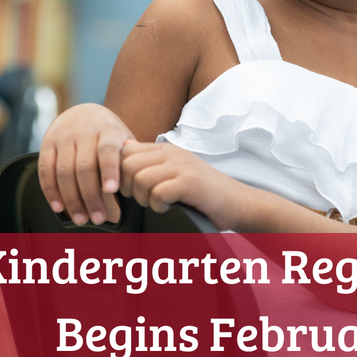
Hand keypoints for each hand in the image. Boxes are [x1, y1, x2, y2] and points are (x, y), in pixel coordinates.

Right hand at [38, 103, 133, 224]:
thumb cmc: (108, 134)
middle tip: (98, 218)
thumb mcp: (124, 138)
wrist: (83, 112)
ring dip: (72, 199)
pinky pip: (45, 170)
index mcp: (107, 130)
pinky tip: (59, 207)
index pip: (107, 150)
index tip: (112, 190)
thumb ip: (131, 156)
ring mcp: (64, 137)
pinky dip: (50, 191)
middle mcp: (84, 132)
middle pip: (85, 167)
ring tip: (81, 218)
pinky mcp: (47, 143)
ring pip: (64, 171)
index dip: (109, 170)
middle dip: (90, 196)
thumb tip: (140, 175)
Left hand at [120, 141, 247, 231]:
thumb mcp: (175, 170)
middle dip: (128, 187)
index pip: (125, 151)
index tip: (130, 190)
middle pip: (128, 164)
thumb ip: (151, 161)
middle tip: (143, 199)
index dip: (120, 173)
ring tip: (157, 204)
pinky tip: (168, 207)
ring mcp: (182, 166)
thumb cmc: (202, 192)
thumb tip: (124, 148)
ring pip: (140, 179)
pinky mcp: (190, 182)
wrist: (237, 201)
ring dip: (143, 198)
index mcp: (166, 149)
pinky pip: (158, 193)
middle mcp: (172, 153)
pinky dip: (158, 205)